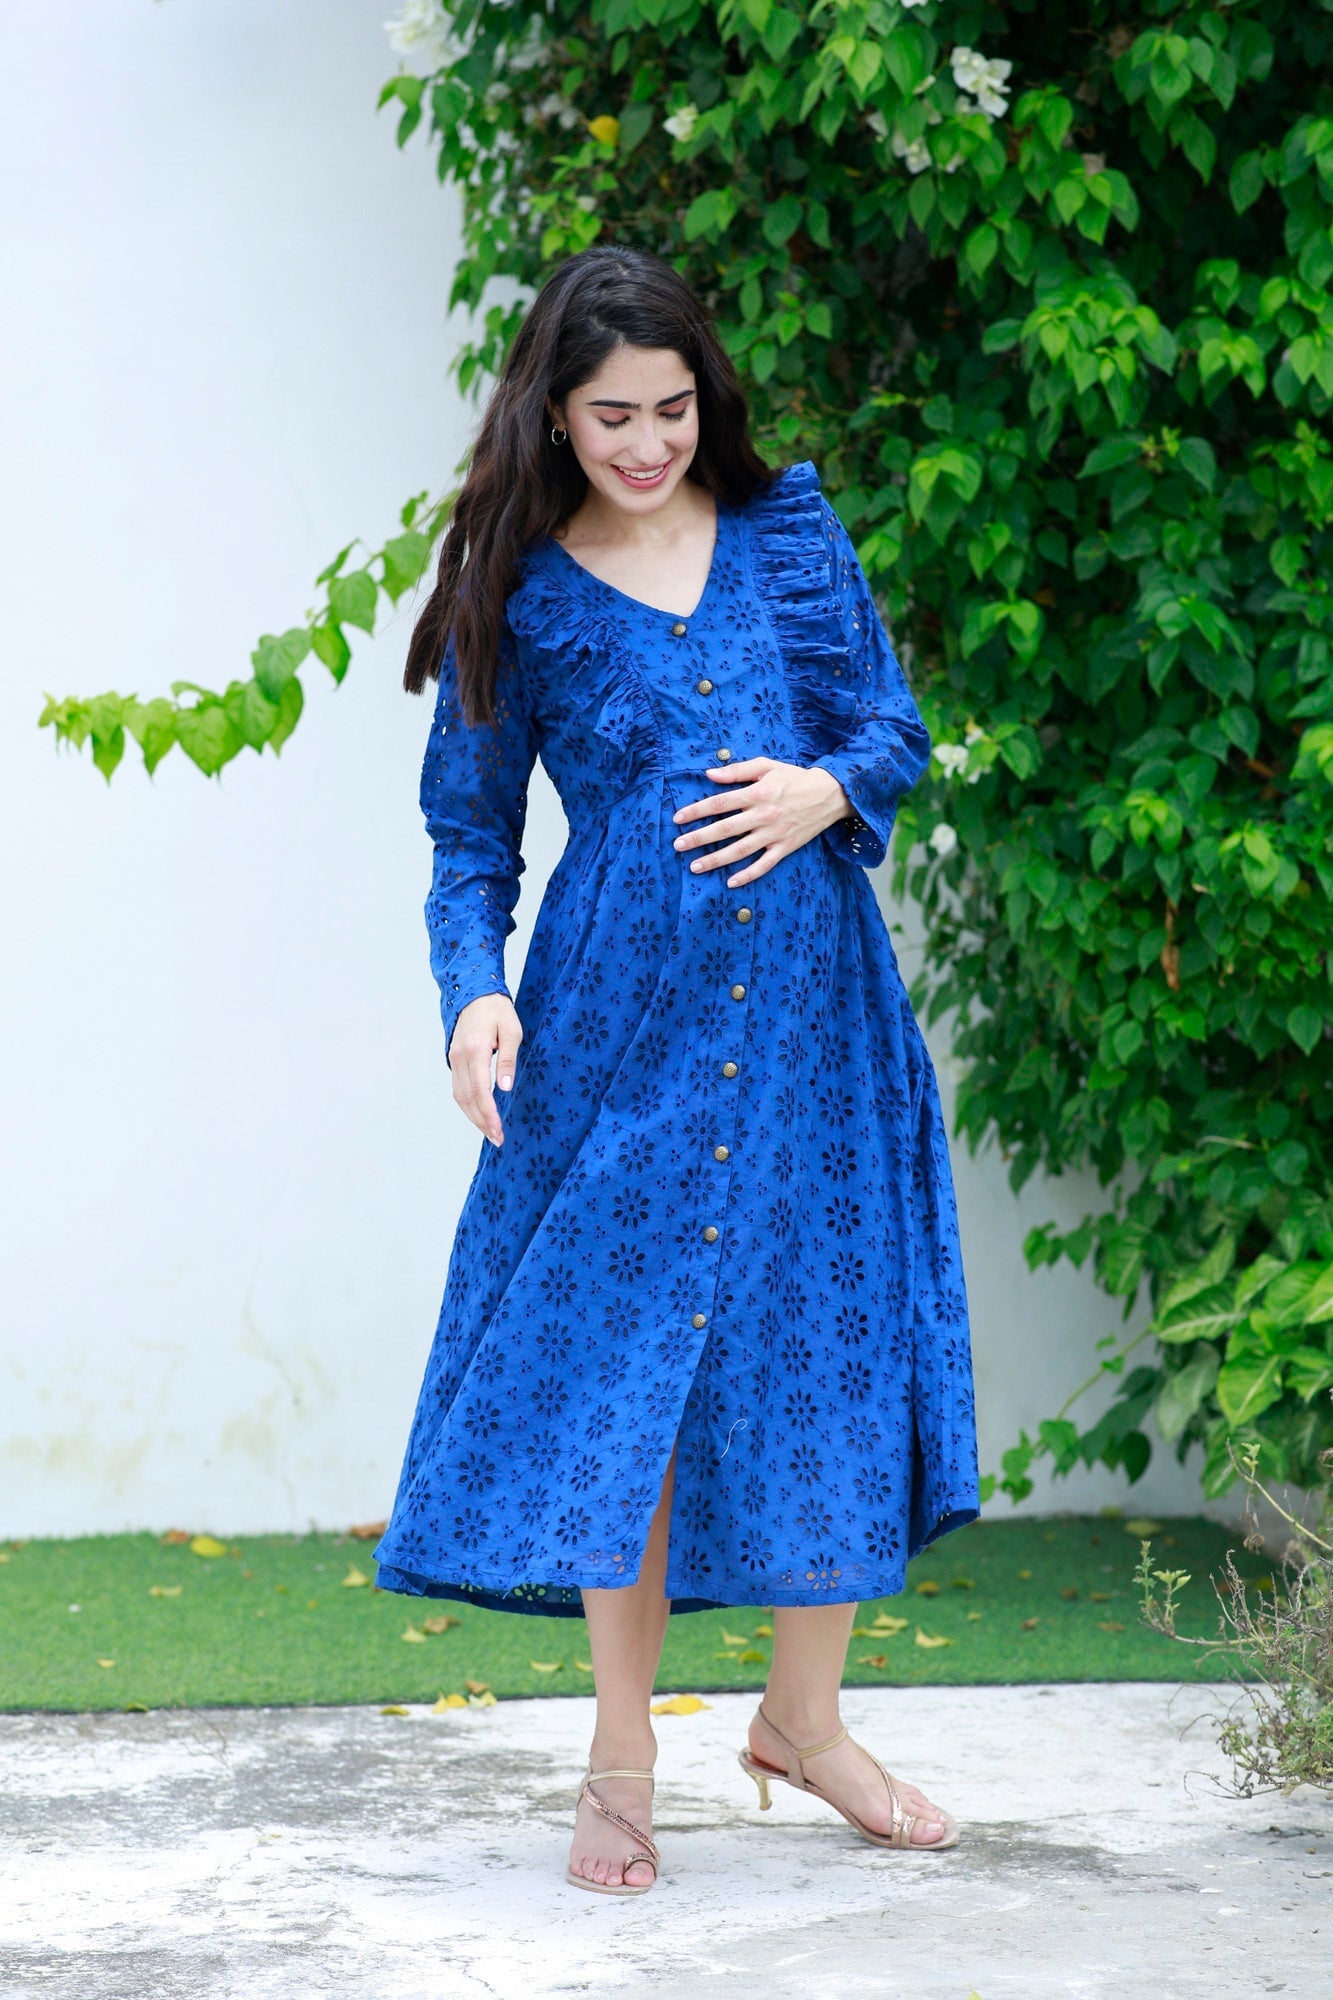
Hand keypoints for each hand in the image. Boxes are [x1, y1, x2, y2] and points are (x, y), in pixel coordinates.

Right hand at [449, 994, 521, 1145]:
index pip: (479, 1090)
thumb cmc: (498, 1011)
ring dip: (473, 1117)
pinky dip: (468, 1105)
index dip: (488, 1113)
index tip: (498, 1130)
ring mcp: (454, 1059)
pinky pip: (458, 1089)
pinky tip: (480, 1115)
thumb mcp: (512, 1031)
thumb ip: (507, 1060)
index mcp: (475, 1050)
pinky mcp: (454, 1060)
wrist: (475, 993)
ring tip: (490, 1132)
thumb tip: (505, 1087)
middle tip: (497, 1139)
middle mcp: (460, 1057)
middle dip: (481, 1122)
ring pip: (460, 1097)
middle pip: (467, 1099)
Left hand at [670, 757, 851, 886]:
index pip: (719, 803)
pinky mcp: (785, 848)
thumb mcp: (766, 766)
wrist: (830, 794)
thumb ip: (737, 771)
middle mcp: (763, 815)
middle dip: (699, 838)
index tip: (677, 819)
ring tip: (695, 867)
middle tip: (678, 846)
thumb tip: (709, 774)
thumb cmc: (794, 778)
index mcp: (756, 793)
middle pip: (725, 829)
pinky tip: (731, 882)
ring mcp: (774, 834)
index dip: (696, 811)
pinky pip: (764, 865)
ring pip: (741, 850)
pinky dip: (748, 874)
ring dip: (716, 860)